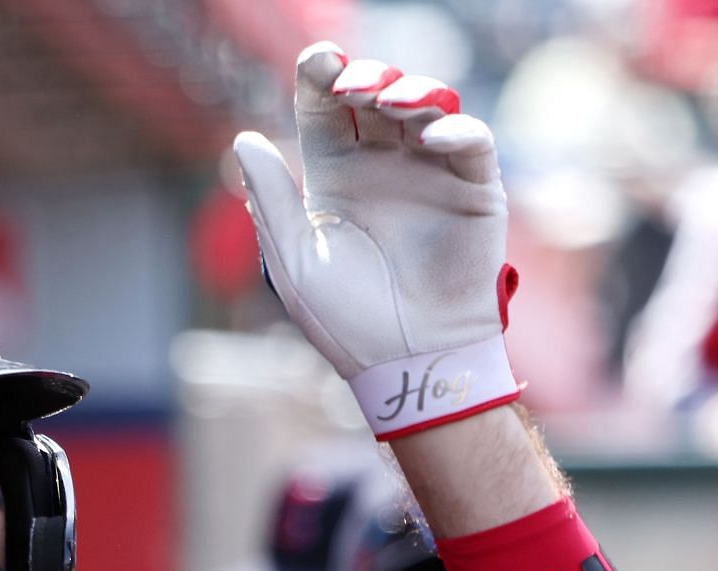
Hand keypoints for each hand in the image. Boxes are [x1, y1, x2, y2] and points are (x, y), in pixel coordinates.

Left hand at [234, 43, 519, 438]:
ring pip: (426, 105)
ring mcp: (430, 172)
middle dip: (366, 77)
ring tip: (391, 102)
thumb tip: (243, 140)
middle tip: (352, 86)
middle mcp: (382, 165)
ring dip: (411, 91)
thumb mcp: (295, 259)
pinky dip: (456, 130)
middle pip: (375, 94)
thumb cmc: (345, 319)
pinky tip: (433, 138)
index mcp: (335, 175)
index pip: (326, 108)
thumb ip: (271, 199)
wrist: (405, 361)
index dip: (321, 75)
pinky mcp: (474, 190)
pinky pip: (471, 142)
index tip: (318, 61)